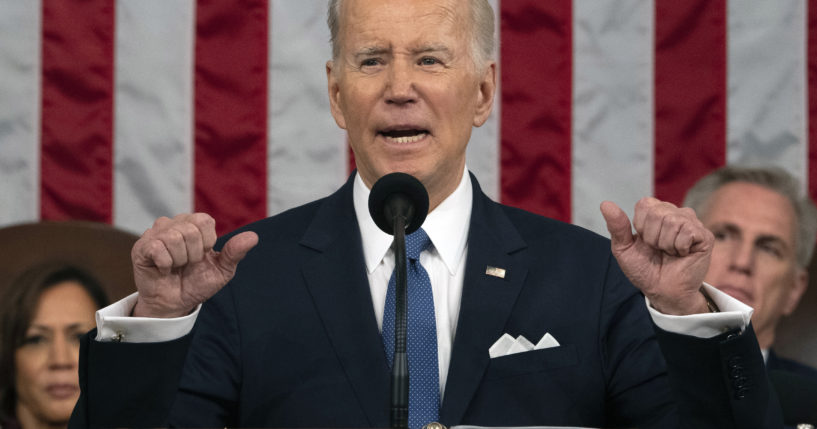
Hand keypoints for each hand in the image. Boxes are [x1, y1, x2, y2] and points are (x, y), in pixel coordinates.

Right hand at [130, 213, 258, 317]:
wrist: (176, 304)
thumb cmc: (198, 283)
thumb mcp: (222, 270)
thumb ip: (235, 252)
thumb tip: (254, 237)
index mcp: (194, 224)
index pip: (205, 221)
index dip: (207, 243)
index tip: (202, 256)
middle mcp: (174, 223)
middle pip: (191, 230)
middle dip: (194, 254)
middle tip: (187, 264)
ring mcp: (155, 233)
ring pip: (174, 238)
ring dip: (179, 260)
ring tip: (175, 267)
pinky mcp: (141, 246)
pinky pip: (158, 248)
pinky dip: (165, 264)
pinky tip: (163, 269)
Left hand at [600, 198, 712, 314]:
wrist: (662, 291)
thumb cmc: (644, 269)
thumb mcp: (624, 248)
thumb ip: (617, 226)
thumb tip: (605, 204)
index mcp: (656, 211)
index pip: (644, 204)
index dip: (640, 226)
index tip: (644, 242)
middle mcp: (675, 213)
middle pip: (657, 213)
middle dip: (652, 237)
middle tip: (658, 250)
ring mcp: (692, 223)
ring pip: (672, 221)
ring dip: (665, 244)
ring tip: (670, 252)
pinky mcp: (705, 236)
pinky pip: (687, 233)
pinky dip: (679, 248)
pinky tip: (682, 254)